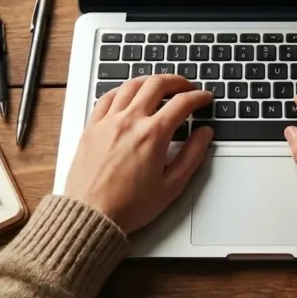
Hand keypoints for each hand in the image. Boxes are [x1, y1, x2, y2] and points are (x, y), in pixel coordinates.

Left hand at [64, 75, 213, 232]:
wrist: (91, 216)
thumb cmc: (128, 207)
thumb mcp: (171, 186)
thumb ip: (192, 155)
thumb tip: (205, 134)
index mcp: (153, 135)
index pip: (182, 103)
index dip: (199, 97)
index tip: (204, 98)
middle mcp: (130, 121)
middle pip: (157, 84)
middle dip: (177, 81)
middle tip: (186, 87)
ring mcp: (108, 121)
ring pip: (131, 85)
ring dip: (150, 80)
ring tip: (160, 85)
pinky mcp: (92, 127)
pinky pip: (107, 97)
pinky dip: (122, 90)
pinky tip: (128, 94)